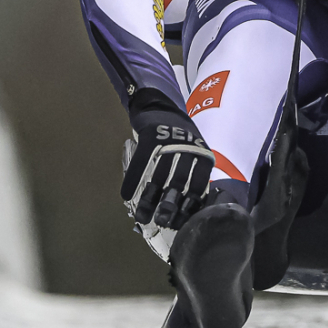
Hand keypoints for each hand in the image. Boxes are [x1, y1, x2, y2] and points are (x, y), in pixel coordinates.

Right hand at [120, 89, 215, 228]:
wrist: (160, 104)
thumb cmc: (177, 135)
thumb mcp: (193, 151)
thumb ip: (192, 173)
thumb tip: (187, 207)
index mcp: (201, 153)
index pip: (200, 184)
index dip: (191, 205)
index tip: (182, 223)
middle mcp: (188, 147)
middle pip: (179, 182)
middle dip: (171, 205)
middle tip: (162, 222)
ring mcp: (169, 141)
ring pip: (160, 175)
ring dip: (150, 198)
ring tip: (142, 215)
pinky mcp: (151, 135)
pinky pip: (142, 162)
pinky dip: (133, 180)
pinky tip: (126, 195)